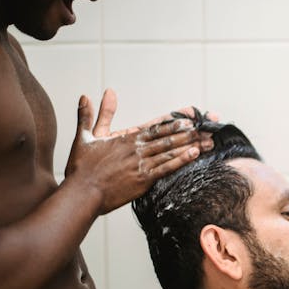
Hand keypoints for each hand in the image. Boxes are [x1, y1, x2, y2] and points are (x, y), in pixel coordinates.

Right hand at [64, 90, 213, 213]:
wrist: (81, 193)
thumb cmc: (82, 168)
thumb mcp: (86, 136)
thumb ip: (91, 115)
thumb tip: (88, 95)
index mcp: (126, 139)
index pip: (155, 127)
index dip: (174, 121)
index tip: (190, 117)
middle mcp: (136, 149)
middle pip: (168, 137)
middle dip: (189, 132)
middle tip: (207, 127)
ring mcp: (141, 164)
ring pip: (170, 150)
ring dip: (190, 144)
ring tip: (207, 139)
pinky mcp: (143, 180)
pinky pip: (166, 168)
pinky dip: (181, 160)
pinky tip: (194, 154)